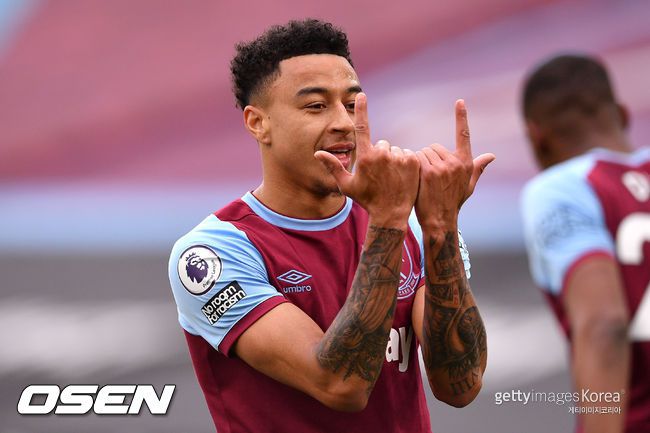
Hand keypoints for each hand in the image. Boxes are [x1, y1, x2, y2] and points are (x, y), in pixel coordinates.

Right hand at [315, 93, 419, 228]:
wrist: (391, 213)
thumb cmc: (366, 200)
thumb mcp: (346, 185)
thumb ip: (333, 167)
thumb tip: (317, 154)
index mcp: (365, 157)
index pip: (362, 127)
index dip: (361, 110)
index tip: (362, 95)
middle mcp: (382, 154)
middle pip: (381, 144)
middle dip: (380, 155)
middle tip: (379, 174)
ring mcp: (398, 157)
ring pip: (394, 150)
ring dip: (392, 159)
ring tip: (391, 177)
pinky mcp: (412, 161)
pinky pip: (406, 154)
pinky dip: (404, 163)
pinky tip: (401, 177)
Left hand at [415, 100, 494, 228]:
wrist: (440, 221)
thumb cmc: (453, 203)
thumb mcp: (468, 185)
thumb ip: (478, 168)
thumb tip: (492, 156)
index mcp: (466, 163)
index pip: (464, 135)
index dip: (462, 117)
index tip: (460, 101)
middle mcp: (456, 162)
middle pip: (435, 146)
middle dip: (430, 157)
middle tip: (430, 177)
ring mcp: (442, 166)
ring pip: (424, 152)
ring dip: (420, 162)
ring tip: (424, 180)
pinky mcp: (428, 171)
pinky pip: (416, 158)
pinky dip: (413, 166)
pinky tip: (416, 179)